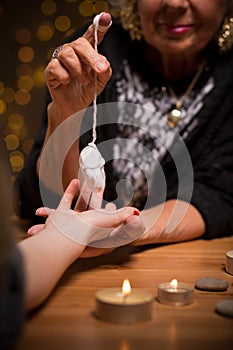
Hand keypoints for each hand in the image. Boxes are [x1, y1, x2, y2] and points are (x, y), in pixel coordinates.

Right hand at [28, 179, 145, 251]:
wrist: (64, 234)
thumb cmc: (88, 230)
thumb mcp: (112, 220)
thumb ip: (123, 215)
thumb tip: (136, 212)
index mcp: (100, 230)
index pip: (109, 221)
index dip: (112, 214)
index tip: (112, 205)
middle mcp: (86, 228)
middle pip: (94, 211)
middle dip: (97, 199)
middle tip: (101, 188)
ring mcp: (72, 222)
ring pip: (81, 204)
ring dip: (85, 193)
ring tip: (90, 181)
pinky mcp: (61, 216)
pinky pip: (67, 201)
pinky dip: (71, 191)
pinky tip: (75, 182)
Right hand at [44, 12, 111, 120]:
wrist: (75, 107)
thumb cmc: (87, 90)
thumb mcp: (101, 81)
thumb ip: (105, 70)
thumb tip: (102, 65)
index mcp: (87, 51)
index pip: (92, 35)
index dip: (99, 26)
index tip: (106, 18)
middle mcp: (73, 51)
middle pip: (80, 43)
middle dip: (91, 57)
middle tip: (99, 70)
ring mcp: (60, 59)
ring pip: (67, 54)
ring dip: (78, 70)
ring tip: (84, 81)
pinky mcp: (50, 70)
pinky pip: (56, 67)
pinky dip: (65, 77)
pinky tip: (67, 82)